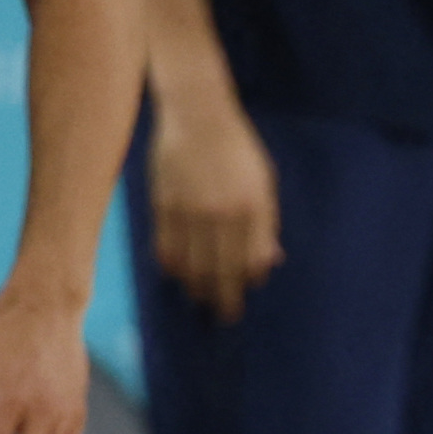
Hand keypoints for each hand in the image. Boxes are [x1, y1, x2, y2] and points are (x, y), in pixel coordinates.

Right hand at [147, 84, 281, 316]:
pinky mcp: (163, 206)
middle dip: (221, 297)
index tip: (242, 296)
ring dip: (195, 286)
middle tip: (223, 314)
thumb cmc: (238, 152)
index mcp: (253, 208)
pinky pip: (165, 248)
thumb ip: (266, 225)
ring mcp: (190, 211)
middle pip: (220, 270)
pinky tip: (176, 275)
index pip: (249, 261)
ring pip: (190, 265)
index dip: (245, 283)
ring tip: (199, 297)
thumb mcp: (264, 184)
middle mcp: (222, 213)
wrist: (198, 118)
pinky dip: (171, 266)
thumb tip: (270, 262)